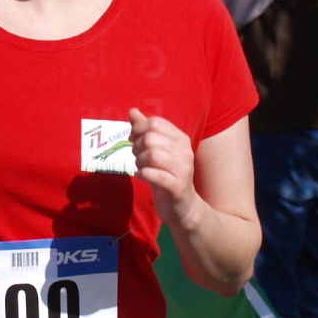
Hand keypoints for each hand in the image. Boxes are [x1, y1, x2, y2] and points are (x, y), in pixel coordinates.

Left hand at [129, 108, 197, 228]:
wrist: (183, 206)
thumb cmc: (167, 174)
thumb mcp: (156, 150)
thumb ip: (144, 130)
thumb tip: (132, 111)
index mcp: (181, 138)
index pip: (155, 123)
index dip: (138, 129)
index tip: (133, 140)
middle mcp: (184, 151)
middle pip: (151, 138)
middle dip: (137, 147)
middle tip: (137, 157)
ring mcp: (183, 169)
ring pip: (151, 155)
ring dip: (139, 161)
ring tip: (140, 167)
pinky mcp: (177, 186)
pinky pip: (153, 174)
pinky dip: (142, 174)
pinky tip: (142, 176)